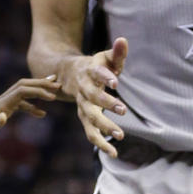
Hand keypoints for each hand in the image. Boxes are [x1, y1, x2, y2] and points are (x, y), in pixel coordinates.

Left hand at [0, 77, 59, 146]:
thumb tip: (4, 118)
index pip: (21, 92)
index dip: (38, 92)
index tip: (53, 96)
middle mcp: (0, 102)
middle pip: (24, 86)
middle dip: (42, 85)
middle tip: (60, 85)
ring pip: (22, 92)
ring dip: (38, 91)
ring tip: (55, 94)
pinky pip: (18, 104)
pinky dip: (31, 105)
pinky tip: (39, 113)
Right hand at [64, 38, 128, 156]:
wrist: (70, 76)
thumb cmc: (96, 67)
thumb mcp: (105, 58)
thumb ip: (117, 52)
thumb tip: (123, 40)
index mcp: (90, 72)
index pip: (97, 73)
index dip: (105, 77)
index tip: (115, 82)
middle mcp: (84, 90)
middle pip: (93, 98)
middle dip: (107, 104)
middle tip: (123, 110)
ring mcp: (82, 106)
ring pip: (90, 118)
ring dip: (104, 127)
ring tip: (120, 136)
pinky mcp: (85, 118)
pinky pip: (91, 133)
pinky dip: (101, 143)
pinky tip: (113, 153)